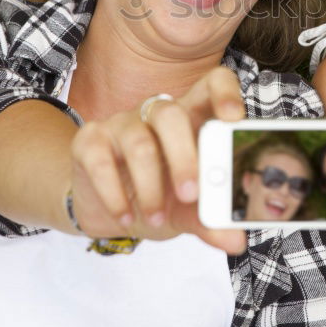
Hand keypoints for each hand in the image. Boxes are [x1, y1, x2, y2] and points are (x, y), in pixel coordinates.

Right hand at [68, 67, 247, 253]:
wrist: (108, 210)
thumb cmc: (158, 197)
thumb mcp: (187, 212)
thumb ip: (210, 222)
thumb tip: (236, 242)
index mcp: (191, 118)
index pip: (211, 84)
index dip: (224, 93)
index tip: (233, 118)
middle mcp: (156, 113)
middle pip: (171, 113)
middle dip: (183, 155)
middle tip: (191, 193)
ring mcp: (121, 123)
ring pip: (138, 141)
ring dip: (149, 186)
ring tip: (156, 219)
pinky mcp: (90, 140)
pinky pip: (101, 161)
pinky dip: (114, 195)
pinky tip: (125, 217)